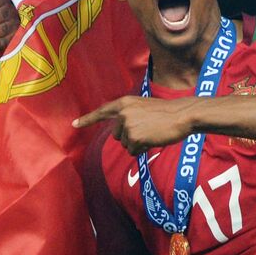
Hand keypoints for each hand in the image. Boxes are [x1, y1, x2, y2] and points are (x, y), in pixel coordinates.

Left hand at [73, 95, 193, 154]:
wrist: (181, 115)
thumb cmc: (166, 112)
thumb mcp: (142, 107)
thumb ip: (128, 115)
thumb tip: (119, 134)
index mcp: (124, 103)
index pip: (102, 111)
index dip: (87, 119)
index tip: (74, 124)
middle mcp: (122, 113)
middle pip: (117, 135)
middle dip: (129, 137)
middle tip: (147, 129)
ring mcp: (127, 125)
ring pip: (125, 144)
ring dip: (138, 143)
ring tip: (152, 133)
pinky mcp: (134, 137)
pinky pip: (133, 151)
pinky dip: (142, 149)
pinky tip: (152, 140)